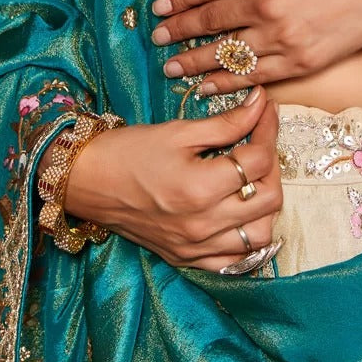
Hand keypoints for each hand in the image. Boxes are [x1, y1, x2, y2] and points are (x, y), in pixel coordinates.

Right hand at [60, 87, 282, 271]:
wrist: (88, 182)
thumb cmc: (130, 150)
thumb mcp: (179, 130)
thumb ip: (227, 121)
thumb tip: (262, 102)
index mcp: (199, 188)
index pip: (258, 159)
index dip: (268, 128)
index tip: (266, 110)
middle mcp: (202, 225)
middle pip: (269, 198)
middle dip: (272, 163)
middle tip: (260, 141)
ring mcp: (196, 247)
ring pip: (260, 233)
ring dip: (265, 203)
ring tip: (252, 177)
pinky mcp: (188, 259)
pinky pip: (236, 259)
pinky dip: (248, 237)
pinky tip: (242, 212)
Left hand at [150, 0, 361, 95]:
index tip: (160, 7)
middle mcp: (263, 3)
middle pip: (209, 21)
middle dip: (179, 30)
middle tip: (157, 38)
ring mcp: (280, 35)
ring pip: (225, 53)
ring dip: (194, 61)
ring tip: (172, 67)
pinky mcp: (299, 60)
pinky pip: (253, 75)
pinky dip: (226, 81)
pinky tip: (206, 85)